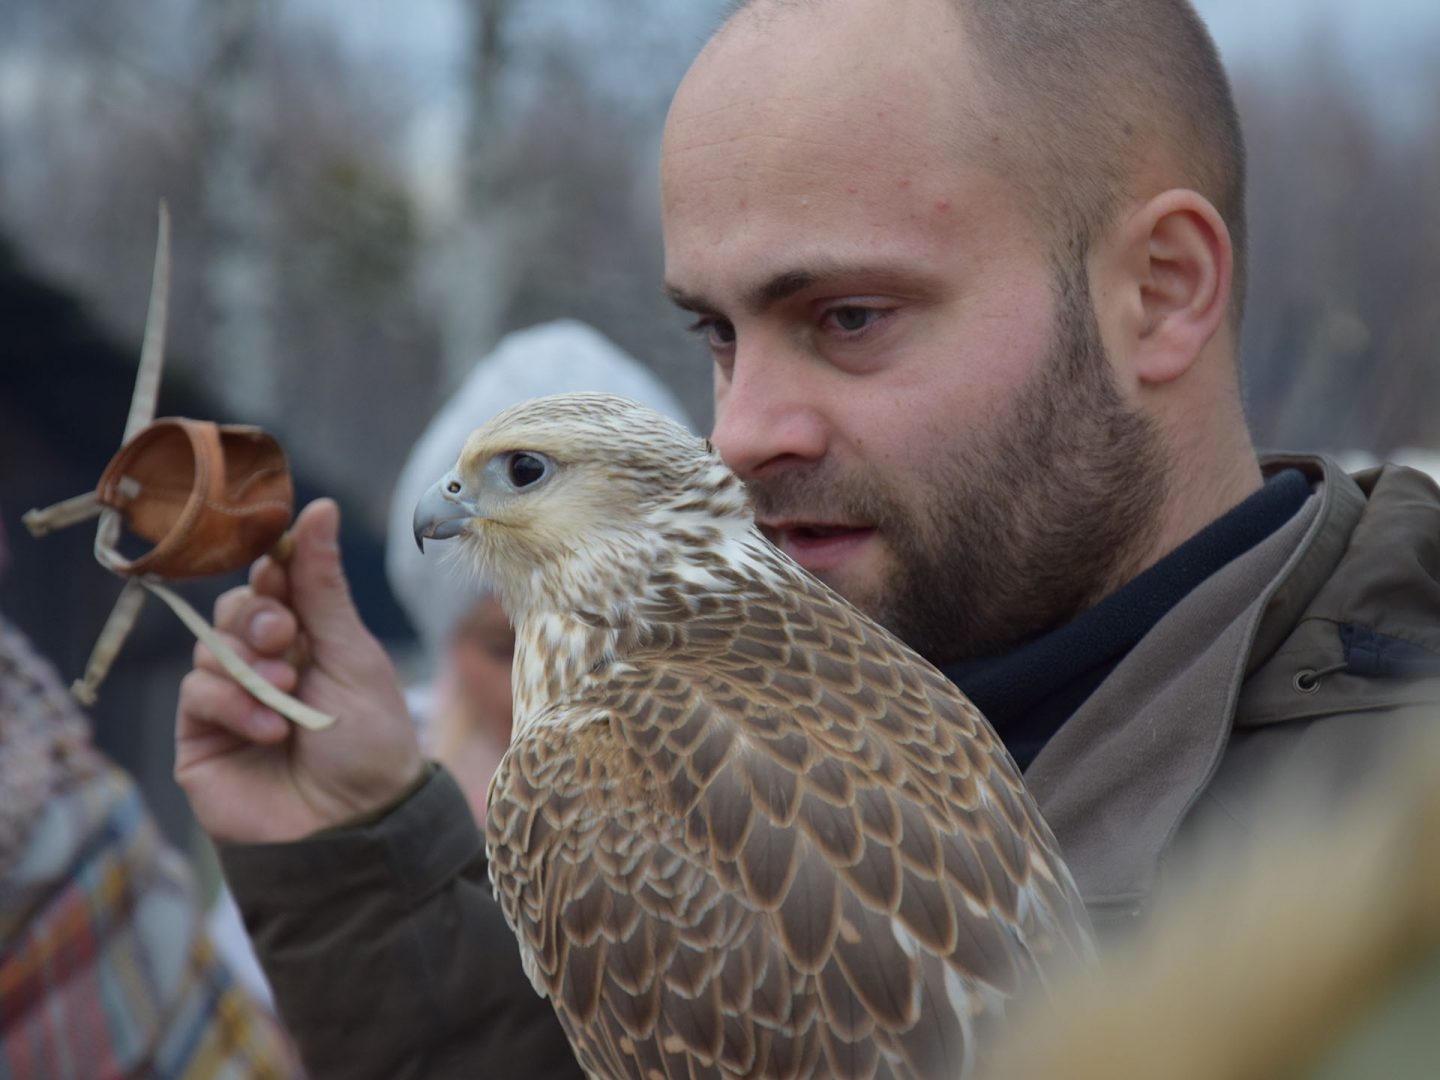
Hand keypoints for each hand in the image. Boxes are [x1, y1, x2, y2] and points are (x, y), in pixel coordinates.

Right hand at [176, 498, 423, 842]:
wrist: (357, 825)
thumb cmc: (370, 743)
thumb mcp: (353, 655)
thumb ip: (323, 586)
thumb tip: (320, 507)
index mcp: (311, 639)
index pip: (276, 584)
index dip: (274, 569)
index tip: (281, 563)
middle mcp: (268, 664)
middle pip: (237, 609)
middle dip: (258, 614)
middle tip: (284, 635)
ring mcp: (233, 700)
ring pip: (211, 647)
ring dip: (249, 663)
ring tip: (288, 691)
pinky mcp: (203, 737)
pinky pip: (196, 694)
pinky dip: (233, 704)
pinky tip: (270, 728)